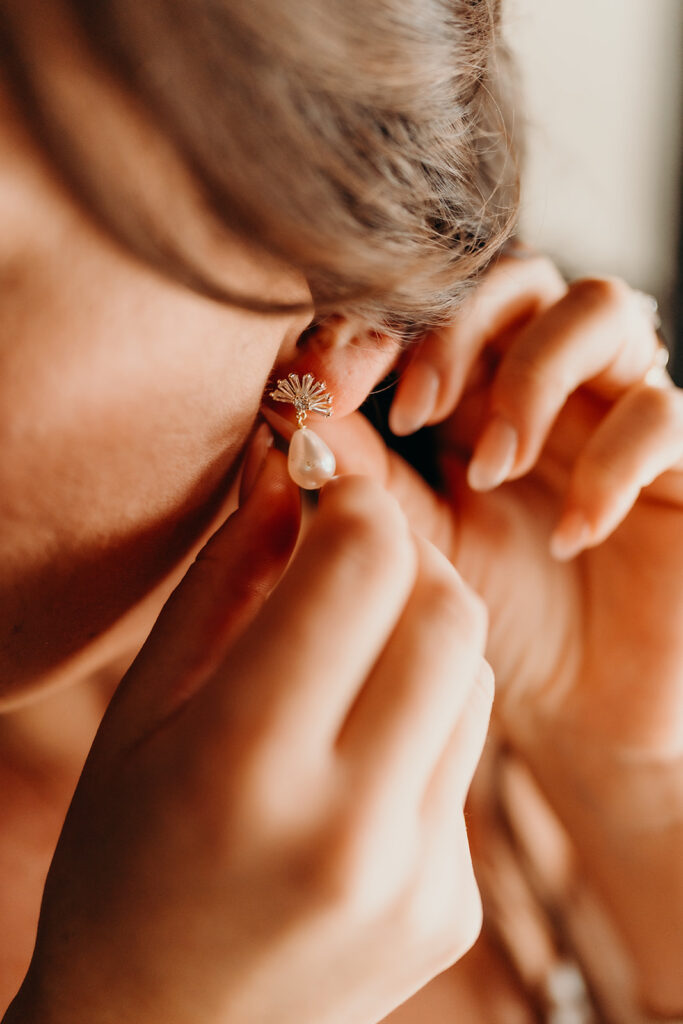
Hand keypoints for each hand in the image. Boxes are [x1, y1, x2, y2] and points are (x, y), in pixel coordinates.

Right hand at [6, 440, 491, 1023]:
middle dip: (407, 554)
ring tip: (349, 658)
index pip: (363, 568)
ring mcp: (416, 877)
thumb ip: (222, 581)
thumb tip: (289, 479)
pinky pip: (466, 757)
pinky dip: (422, 717)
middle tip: (351, 556)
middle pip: (449, 610)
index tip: (330, 491)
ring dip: (420, 633)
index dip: (356, 502)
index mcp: (246, 763)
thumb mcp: (141, 712)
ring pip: (472, 674)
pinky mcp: (452, 906)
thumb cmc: (122, 866)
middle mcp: (350, 826)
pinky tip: (358, 751)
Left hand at [326, 256, 682, 764]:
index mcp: (476, 393)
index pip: (438, 303)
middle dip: (457, 330)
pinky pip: (662, 415)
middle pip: (519, 277)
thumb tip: (292, 407)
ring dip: (533, 376)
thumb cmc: (496, 621)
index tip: (325, 384)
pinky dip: (609, 465)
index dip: (381, 322)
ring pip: (603, 307)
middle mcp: (553, 386)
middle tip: (414, 415)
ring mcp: (621, 413)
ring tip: (496, 468)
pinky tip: (570, 536)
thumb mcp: (417, 545)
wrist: (582, 709)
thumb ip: (364, 473)